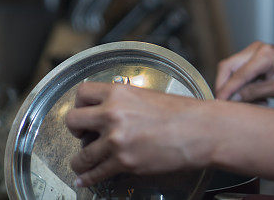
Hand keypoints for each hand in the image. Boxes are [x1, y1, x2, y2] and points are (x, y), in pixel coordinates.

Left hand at [64, 82, 215, 187]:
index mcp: (119, 93)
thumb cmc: (183, 113)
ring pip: (80, 155)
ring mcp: (116, 140)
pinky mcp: (124, 162)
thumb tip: (113, 111)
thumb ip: (126, 102)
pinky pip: (95, 173)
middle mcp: (113, 114)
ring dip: (79, 161)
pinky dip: (88, 179)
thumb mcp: (149, 96)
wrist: (201, 130)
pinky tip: (85, 180)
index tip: (84, 112)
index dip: (80, 105)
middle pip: (72, 121)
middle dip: (75, 131)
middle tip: (83, 135)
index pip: (81, 94)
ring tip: (82, 163)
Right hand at [215, 41, 273, 101]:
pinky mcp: (255, 57)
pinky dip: (243, 85)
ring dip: (236, 88)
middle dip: (225, 87)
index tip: (218, 105)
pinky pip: (240, 71)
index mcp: (265, 54)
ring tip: (257, 102)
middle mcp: (257, 48)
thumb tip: (233, 98)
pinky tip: (258, 97)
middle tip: (229, 105)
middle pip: (228, 67)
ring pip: (232, 69)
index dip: (226, 90)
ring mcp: (255, 51)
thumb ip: (255, 92)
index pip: (238, 74)